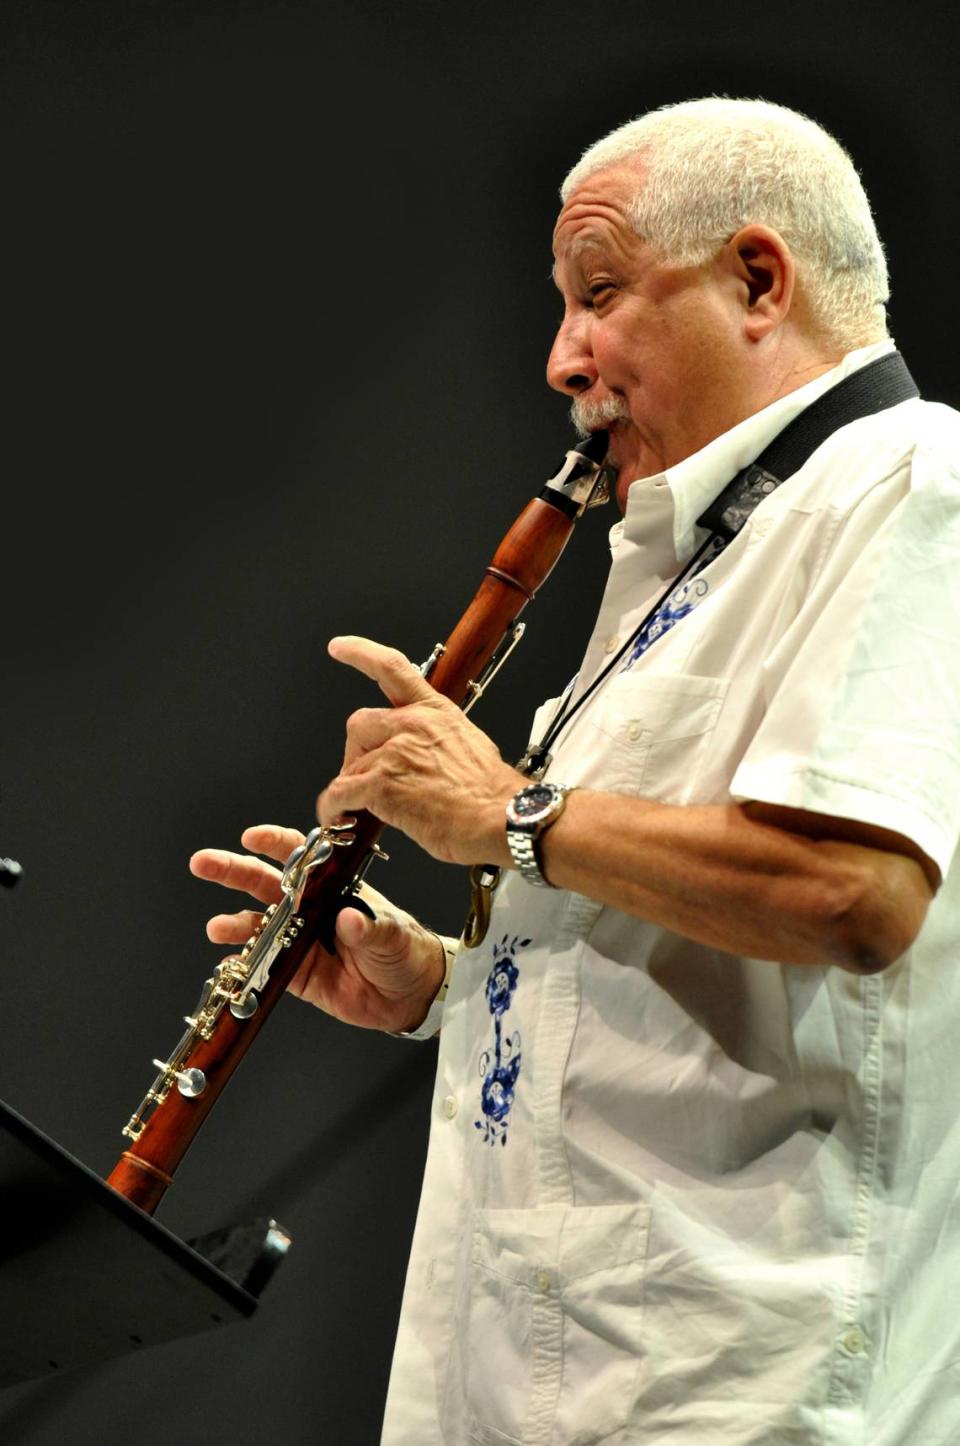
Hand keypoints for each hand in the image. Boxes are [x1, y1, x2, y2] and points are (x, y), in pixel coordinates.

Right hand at [189, 824, 447, 1034]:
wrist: (409, 996)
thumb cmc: (406, 952)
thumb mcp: (393, 935)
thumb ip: (370, 928)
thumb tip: (351, 919)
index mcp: (334, 889)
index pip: (301, 858)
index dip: (275, 844)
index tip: (251, 837)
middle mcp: (310, 910)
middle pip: (265, 884)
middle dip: (233, 871)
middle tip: (203, 863)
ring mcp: (300, 941)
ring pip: (258, 925)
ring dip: (234, 924)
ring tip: (217, 928)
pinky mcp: (296, 974)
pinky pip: (262, 966)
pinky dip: (242, 964)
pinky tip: (229, 963)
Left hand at [318, 636, 522, 865]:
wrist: (502, 817)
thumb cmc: (492, 793)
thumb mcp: (471, 745)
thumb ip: (438, 740)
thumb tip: (424, 754)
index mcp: (435, 712)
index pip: (393, 668)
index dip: (360, 653)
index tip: (339, 647)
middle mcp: (413, 725)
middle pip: (359, 723)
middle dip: (357, 751)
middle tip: (365, 775)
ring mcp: (395, 752)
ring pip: (350, 764)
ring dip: (353, 786)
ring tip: (363, 805)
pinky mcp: (382, 783)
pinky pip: (340, 791)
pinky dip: (335, 806)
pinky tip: (341, 815)